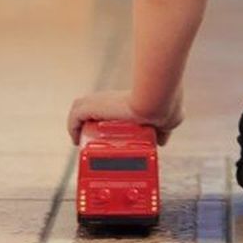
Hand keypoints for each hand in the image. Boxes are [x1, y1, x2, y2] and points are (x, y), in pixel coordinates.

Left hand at [66, 88, 183, 145]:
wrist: (156, 101)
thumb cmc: (165, 105)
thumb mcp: (169, 119)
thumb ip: (164, 131)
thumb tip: (162, 142)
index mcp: (128, 100)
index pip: (114, 110)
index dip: (110, 122)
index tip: (112, 135)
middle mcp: (112, 99)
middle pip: (95, 110)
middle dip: (93, 126)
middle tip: (95, 141)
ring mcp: (100, 101)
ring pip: (82, 112)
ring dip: (81, 128)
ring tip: (84, 143)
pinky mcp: (90, 106)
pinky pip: (75, 118)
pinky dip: (73, 129)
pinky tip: (76, 141)